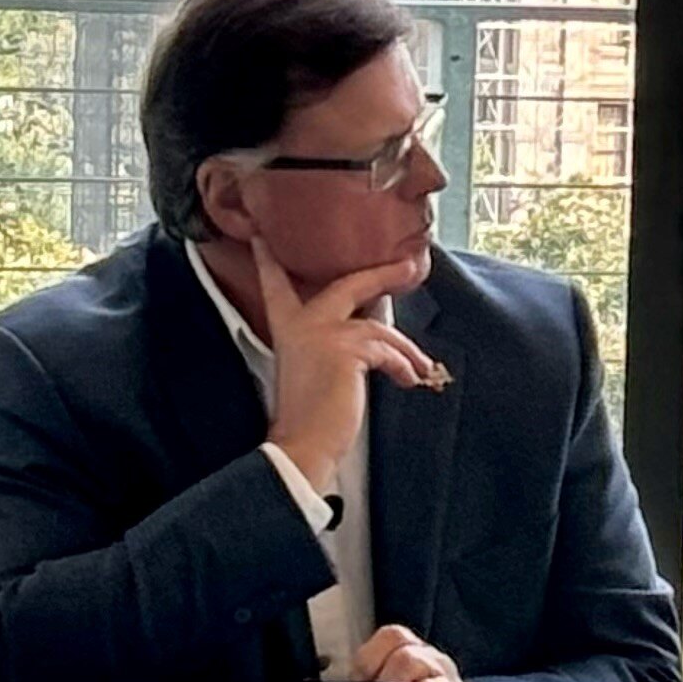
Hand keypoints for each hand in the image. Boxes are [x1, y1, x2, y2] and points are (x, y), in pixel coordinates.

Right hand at [252, 240, 435, 494]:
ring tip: (421, 367)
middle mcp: (301, 325)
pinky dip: (403, 365)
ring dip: (406, 349)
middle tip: (409, 266)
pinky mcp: (344, 351)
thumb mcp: (316, 368)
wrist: (302, 445)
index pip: (277, 287)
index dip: (270, 261)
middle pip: (348, 285)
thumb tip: (375, 330)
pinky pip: (386, 350)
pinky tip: (410, 380)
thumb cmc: (312, 415)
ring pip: (378, 326)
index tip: (261, 236)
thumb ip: (333, 343)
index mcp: (287, 328)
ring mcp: (322, 334)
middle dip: (383, 275)